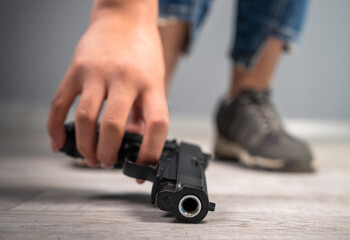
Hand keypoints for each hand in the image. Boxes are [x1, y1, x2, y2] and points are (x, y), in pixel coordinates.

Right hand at [47, 1, 167, 168]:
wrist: (125, 18)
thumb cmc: (142, 51)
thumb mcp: (155, 81)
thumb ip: (146, 112)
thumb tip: (137, 144)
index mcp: (151, 84)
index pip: (157, 123)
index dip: (151, 151)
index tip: (144, 167)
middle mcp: (125, 78)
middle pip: (114, 125)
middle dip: (109, 153)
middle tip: (108, 163)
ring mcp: (98, 73)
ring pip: (86, 118)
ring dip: (86, 145)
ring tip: (90, 157)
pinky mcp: (76, 70)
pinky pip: (60, 103)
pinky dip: (56, 127)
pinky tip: (59, 142)